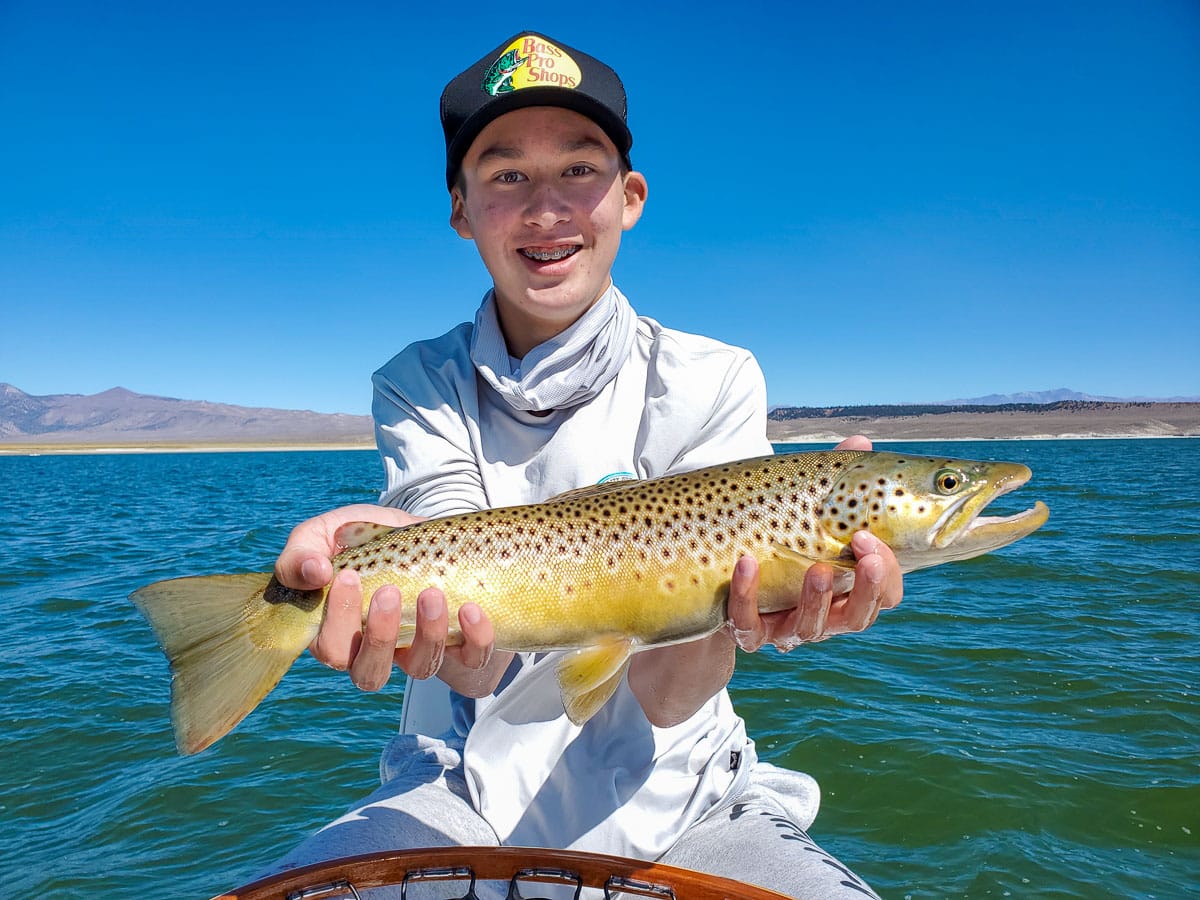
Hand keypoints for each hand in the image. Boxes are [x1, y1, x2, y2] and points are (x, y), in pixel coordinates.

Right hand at [274, 504, 506, 693]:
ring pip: (421, 668)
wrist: (428, 531)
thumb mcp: (329, 533)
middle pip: (370, 674)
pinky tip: (471, 609)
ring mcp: (421, 649)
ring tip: (433, 594)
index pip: (331, 649)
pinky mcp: (462, 646)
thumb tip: (315, 573)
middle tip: (389, 592)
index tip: (349, 575)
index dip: (338, 622)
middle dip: (380, 637)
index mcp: (341, 630)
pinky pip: (470, 662)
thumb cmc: (368, 537)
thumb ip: (304, 552)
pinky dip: (475, 640)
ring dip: (427, 635)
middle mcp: (380, 650)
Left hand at [726, 434, 903, 651]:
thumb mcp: (805, 510)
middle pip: (857, 617)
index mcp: (846, 587)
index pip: (884, 593)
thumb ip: (835, 481)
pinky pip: (748, 622)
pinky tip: (746, 563)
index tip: (868, 537)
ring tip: (816, 568)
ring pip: (810, 627)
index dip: (885, 572)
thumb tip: (861, 442)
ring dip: (815, 599)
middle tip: (865, 559)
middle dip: (866, 590)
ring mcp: (784, 626)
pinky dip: (747, 594)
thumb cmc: (775, 536)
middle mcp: (823, 613)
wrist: (716, 577)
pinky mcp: (746, 630)